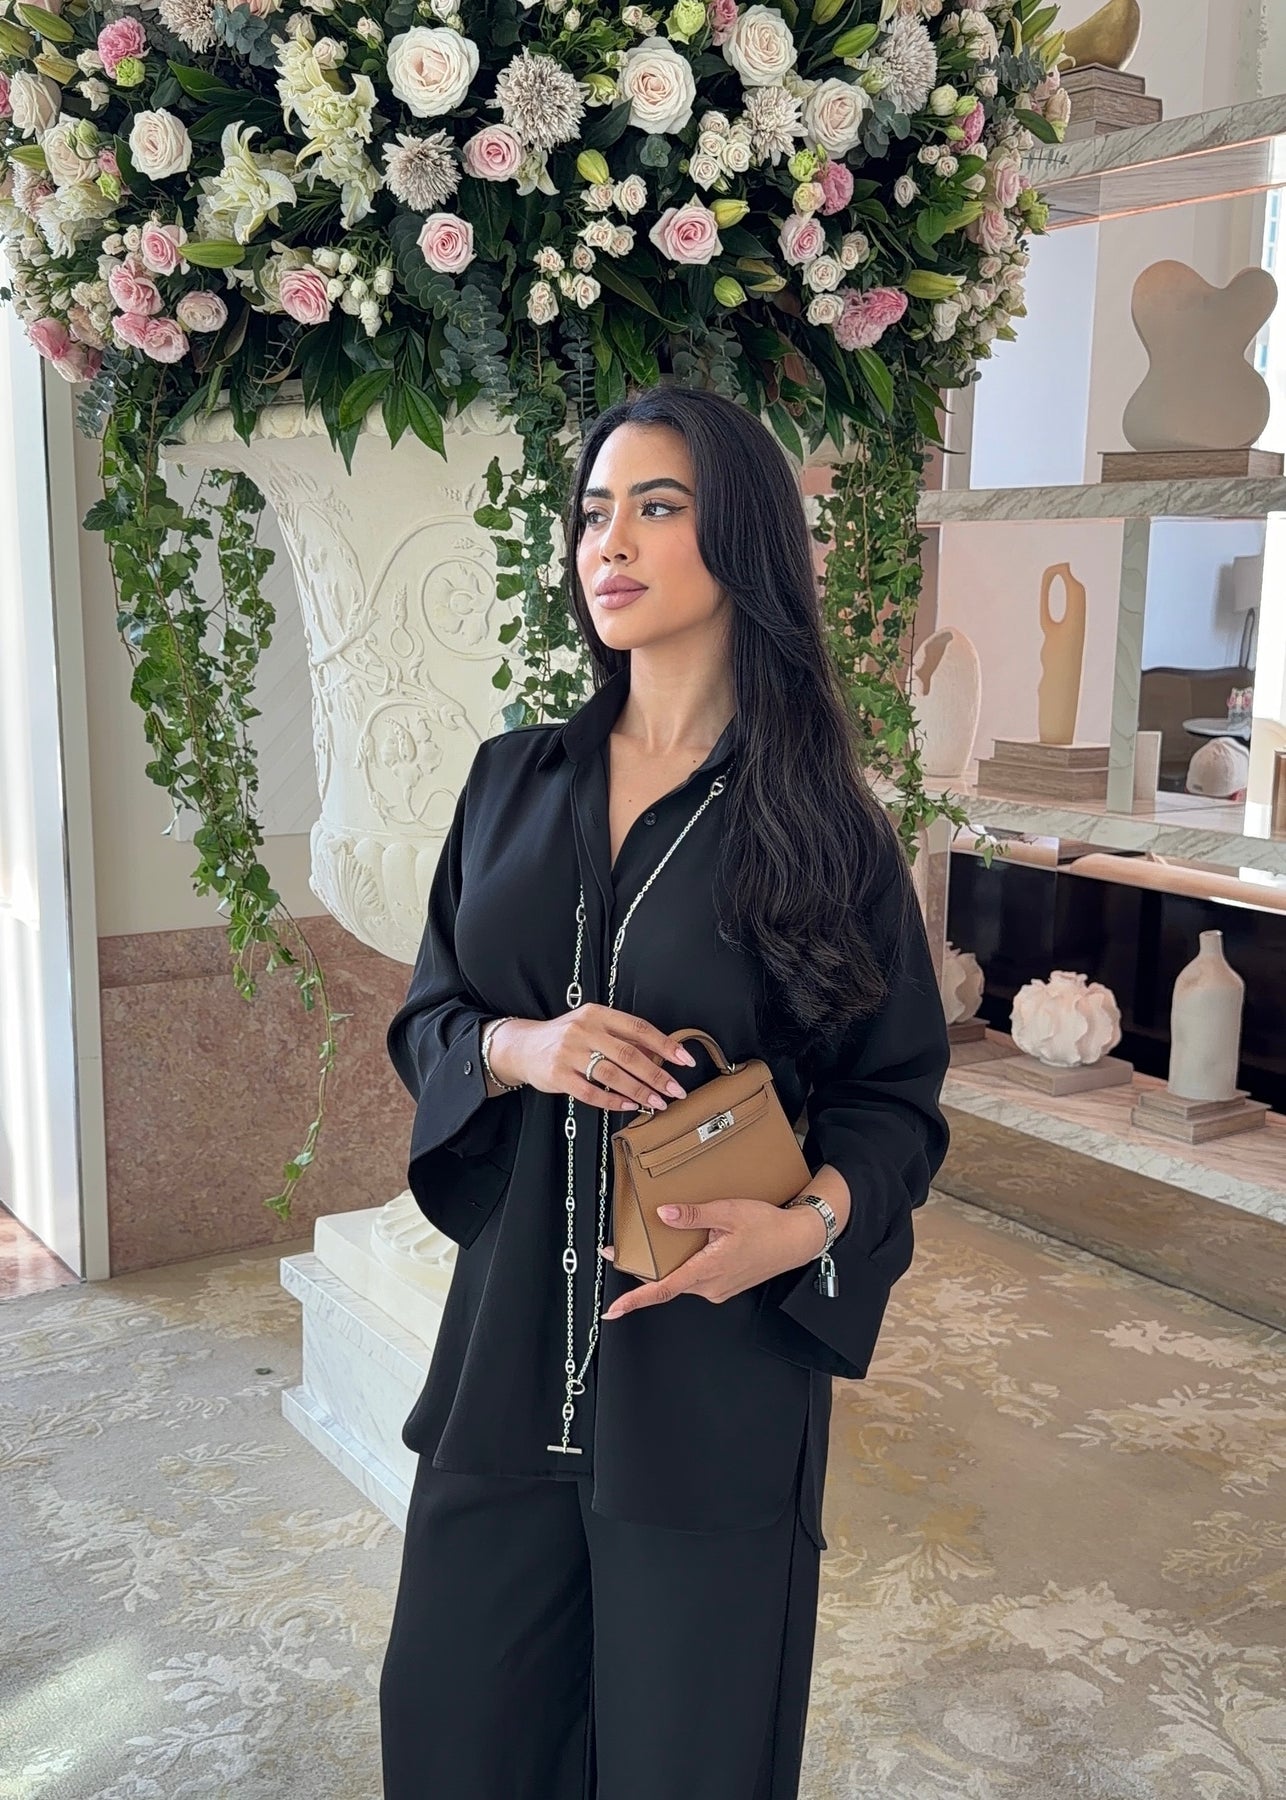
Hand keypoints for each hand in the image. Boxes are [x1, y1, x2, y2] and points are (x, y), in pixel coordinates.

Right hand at [493, 1005, 696, 1113]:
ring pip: (613, 1075)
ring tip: (658, 1103)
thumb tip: (659, 1056)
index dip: (665, 1044)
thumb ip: (622, 1039)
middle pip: (629, 1054)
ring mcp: (569, 1052)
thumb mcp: (593, 1027)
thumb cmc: (567, 1038)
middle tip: (676, 1091)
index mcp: (598, 1013)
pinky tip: (629, 1106)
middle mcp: (584, 1029)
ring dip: (640, 1091)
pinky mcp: (558, 1074)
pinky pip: (591, 1092)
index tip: (685, 1060)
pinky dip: (613, 1101)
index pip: (638, 1028)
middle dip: (657, 1075)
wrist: (524, 1047)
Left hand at [600, 1197, 825, 1320]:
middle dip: (643, 1271)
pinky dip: (685, 1266)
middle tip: (621, 1252)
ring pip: (682, 1280)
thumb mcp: (728, 1212)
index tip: (614, 1310)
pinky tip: (689, 1247)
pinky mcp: (723, 1286)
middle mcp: (711, 1286)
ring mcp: (718, 1289)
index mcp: (708, 1269)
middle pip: (667, 1282)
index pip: (664, 1289)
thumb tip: (665, 1215)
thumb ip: (694, 1215)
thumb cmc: (768, 1226)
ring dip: (667, 1266)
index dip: (635, 1300)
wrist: (796, 1241)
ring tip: (659, 1242)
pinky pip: (695, 1279)